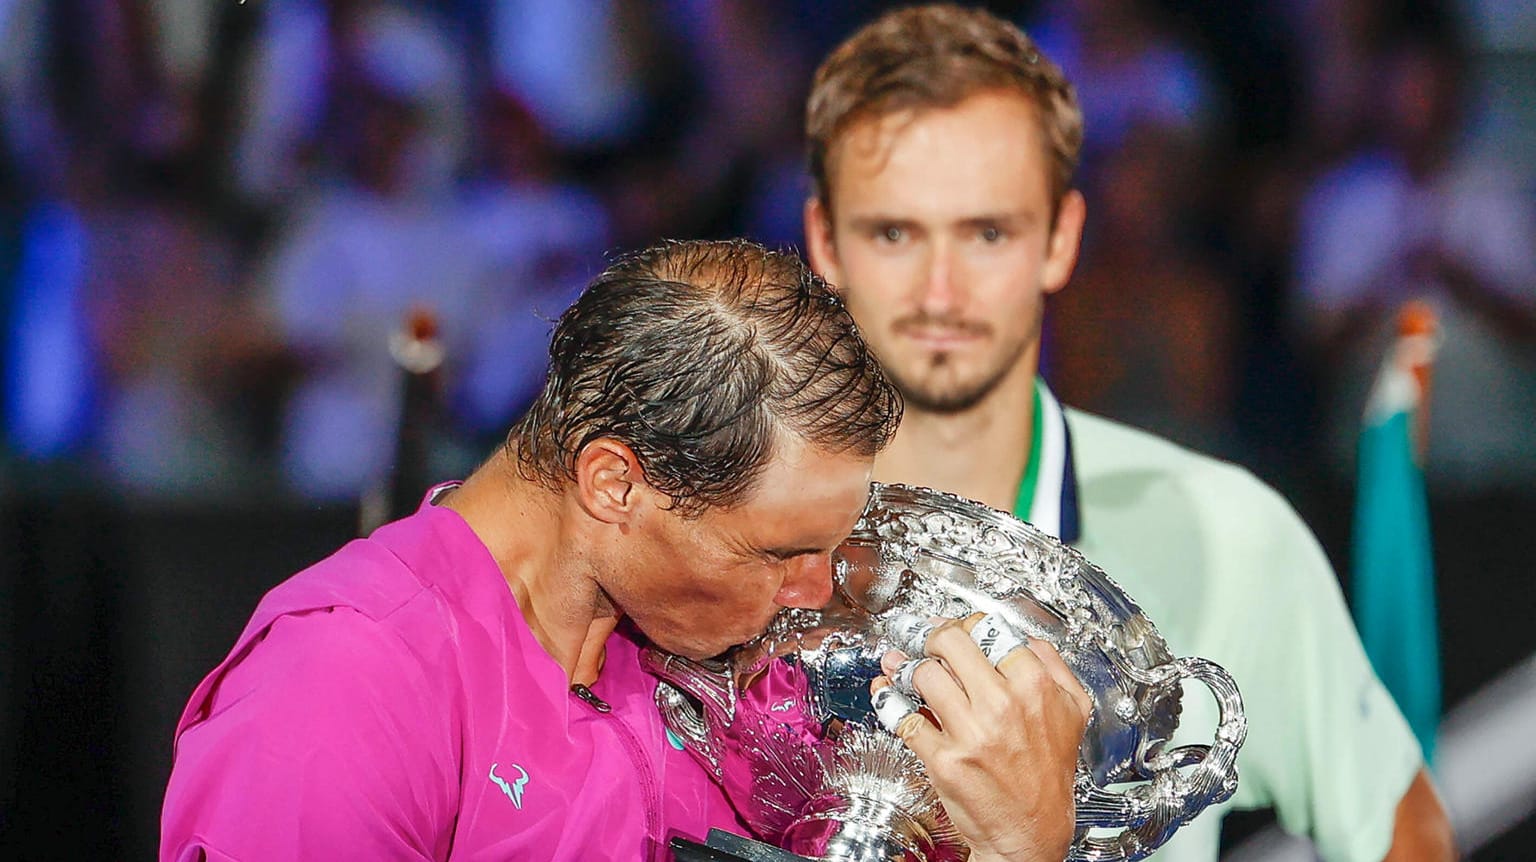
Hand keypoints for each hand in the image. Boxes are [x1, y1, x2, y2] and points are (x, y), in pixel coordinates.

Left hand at [872, 614, 1091, 861]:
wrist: (1032, 831)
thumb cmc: (1048, 774)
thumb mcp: (1073, 711)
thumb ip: (1053, 665)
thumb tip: (1023, 638)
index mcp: (1034, 687)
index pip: (988, 630)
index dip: (966, 624)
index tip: (955, 628)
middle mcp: (1002, 706)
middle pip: (949, 642)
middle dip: (932, 636)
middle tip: (925, 642)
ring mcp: (970, 732)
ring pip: (923, 674)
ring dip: (906, 665)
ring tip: (904, 667)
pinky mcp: (944, 758)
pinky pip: (903, 717)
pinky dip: (888, 699)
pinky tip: (887, 691)